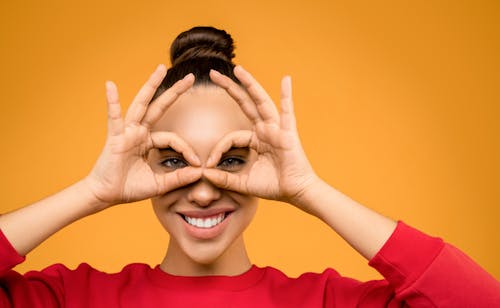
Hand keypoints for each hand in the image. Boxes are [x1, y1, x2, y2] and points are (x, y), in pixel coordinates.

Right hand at [85, 65, 201, 208]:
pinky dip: (112, 102)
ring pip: (141, 104)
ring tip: (160, 69)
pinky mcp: (115, 137)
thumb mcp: (159, 184)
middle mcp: (139, 132)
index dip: (187, 149)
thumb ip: (178, 178)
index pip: (173, 138)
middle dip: (174, 92)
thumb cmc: (129, 188)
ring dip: (151, 86)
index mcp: (149, 141)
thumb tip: (200, 173)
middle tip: (190, 77)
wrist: (106, 195)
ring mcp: (127, 132)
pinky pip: (114, 117)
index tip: (197, 163)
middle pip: (159, 107)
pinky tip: (110, 85)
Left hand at [204, 66, 317, 206]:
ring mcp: (277, 129)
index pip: (232, 137)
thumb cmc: (273, 186)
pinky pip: (287, 111)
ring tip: (238, 69)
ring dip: (250, 84)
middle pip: (246, 104)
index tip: (209, 165)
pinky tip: (286, 79)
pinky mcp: (288, 132)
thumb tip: (204, 174)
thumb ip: (225, 179)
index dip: (218, 149)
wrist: (295, 192)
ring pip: (261, 102)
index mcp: (256, 140)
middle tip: (214, 73)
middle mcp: (266, 130)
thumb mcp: (243, 183)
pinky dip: (287, 95)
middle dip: (230, 88)